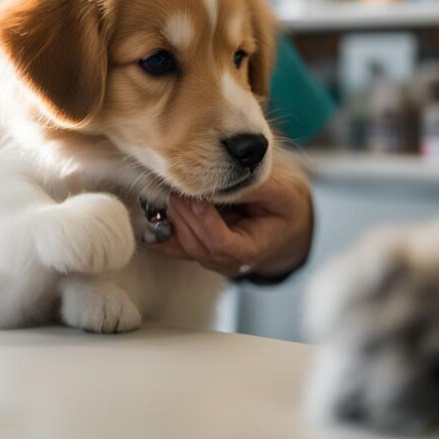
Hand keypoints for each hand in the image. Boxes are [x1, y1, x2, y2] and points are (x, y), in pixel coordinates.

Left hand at [148, 158, 313, 279]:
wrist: (291, 223)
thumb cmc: (288, 206)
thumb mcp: (282, 192)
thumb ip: (254, 187)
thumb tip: (224, 177)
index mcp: (251, 250)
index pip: (220, 242)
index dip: (204, 220)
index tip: (193, 196)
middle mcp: (228, 262)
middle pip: (197, 244)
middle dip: (183, 215)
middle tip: (172, 186)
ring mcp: (214, 258)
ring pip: (183, 245)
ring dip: (171, 219)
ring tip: (163, 191)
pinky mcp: (202, 249)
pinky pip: (177, 245)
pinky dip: (161, 230)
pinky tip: (148, 214)